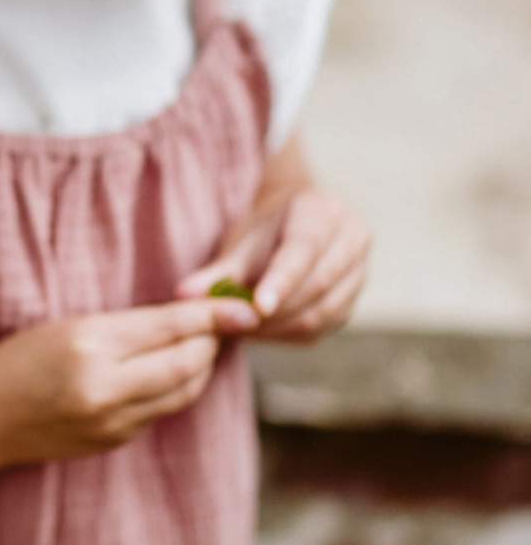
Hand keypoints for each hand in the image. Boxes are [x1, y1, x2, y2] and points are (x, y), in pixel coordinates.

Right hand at [0, 294, 261, 468]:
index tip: (246, 306)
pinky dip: (176, 389)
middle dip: (211, 342)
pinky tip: (173, 373)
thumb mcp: (71, 325)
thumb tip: (194, 317)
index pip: (170, 327)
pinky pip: (160, 412)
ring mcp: (110, 422)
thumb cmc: (22, 357)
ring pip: (182, 392)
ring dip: (200, 367)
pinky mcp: (113, 442)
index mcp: (90, 346)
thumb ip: (131, 325)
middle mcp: (103, 388)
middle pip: (186, 363)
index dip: (214, 315)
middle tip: (224, 322)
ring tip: (204, 344)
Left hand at [173, 184, 370, 343]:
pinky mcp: (354, 299)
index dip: (282, 281)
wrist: (295, 221)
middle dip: (275, 311)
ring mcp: (360, 270)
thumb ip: (217, 271)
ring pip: (323, 311)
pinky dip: (291, 334)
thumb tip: (184, 296)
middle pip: (317, 285)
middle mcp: (353, 238)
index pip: (305, 249)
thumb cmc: (264, 229)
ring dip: (280, 328)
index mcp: (324, 210)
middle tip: (234, 324)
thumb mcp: (241, 241)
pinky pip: (324, 327)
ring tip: (243, 328)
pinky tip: (264, 331)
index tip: (258, 307)